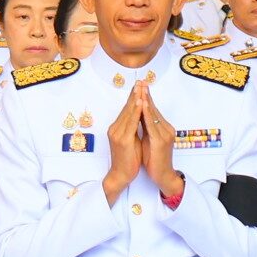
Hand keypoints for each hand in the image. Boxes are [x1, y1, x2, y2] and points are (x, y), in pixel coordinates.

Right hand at [102, 89, 142, 203]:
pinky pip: (131, 122)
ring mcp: (118, 133)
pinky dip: (136, 111)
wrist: (121, 175)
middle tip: (141, 81)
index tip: (140, 86)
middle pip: (127, 108)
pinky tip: (140, 103)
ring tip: (141, 87)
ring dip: (136, 99)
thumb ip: (133, 128)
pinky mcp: (122, 140)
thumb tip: (141, 117)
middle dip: (134, 94)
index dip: (133, 96)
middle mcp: (115, 128)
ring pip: (129, 112)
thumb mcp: (131, 140)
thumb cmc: (128, 160)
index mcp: (117, 128)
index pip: (127, 109)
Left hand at [139, 80, 182, 196]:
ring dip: (146, 100)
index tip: (139, 86)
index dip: (146, 97)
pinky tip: (143, 105)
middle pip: (153, 108)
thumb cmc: (154, 160)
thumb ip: (145, 128)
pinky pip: (152, 124)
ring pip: (153, 114)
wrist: (163, 176)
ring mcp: (165, 134)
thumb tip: (138, 116)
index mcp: (162, 128)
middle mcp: (166, 128)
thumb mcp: (149, 140)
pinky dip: (147, 114)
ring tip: (141, 88)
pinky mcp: (161, 141)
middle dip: (146, 94)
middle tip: (140, 81)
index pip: (152, 109)